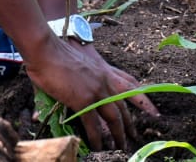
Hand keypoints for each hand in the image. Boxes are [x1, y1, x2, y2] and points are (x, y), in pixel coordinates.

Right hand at [22, 35, 158, 150]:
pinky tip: (99, 146)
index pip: (129, 84)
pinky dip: (97, 138)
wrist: (45, 49)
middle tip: (135, 135)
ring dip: (119, 134)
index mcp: (103, 71)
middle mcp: (104, 81)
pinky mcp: (83, 100)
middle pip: (124, 105)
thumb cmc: (54, 55)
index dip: (140, 98)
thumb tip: (75, 89)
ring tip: (121, 146)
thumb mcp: (75, 66)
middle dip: (131, 123)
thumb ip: (78, 80)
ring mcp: (96, 91)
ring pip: (114, 118)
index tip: (150, 110)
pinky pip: (94, 124)